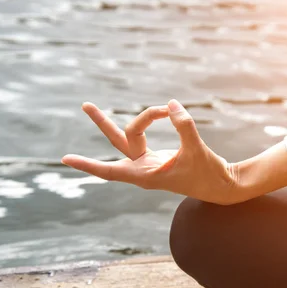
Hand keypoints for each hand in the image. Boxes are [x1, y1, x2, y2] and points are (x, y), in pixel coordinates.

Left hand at [62, 100, 240, 204]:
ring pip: (131, 136)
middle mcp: (143, 169)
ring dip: (135, 118)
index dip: (88, 164)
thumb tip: (171, 104)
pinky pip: (144, 135)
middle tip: (85, 104)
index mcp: (146, 175)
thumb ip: (184, 126)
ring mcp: (148, 162)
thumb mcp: (196, 149)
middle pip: (118, 141)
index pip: (109, 170)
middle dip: (102, 123)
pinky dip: (150, 121)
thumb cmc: (208, 173)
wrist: (221, 185)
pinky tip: (160, 112)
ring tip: (127, 102)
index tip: (66, 159)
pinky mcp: (156, 157)